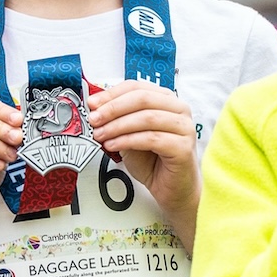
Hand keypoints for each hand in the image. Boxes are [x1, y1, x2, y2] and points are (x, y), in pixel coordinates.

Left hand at [89, 81, 199, 241]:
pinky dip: (127, 140)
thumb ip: (117, 118)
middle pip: (142, 98)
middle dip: (113, 108)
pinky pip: (151, 138)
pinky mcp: (183, 147)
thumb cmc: (153, 161)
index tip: (92, 103)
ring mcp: (184, 128)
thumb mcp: (129, 133)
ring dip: (117, 125)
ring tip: (100, 135)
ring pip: (146, 118)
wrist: (171, 189)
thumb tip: (95, 106)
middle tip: (94, 118)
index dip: (112, 93)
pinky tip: (112, 145)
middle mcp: (179, 110)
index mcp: (167, 100)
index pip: (137, 87)